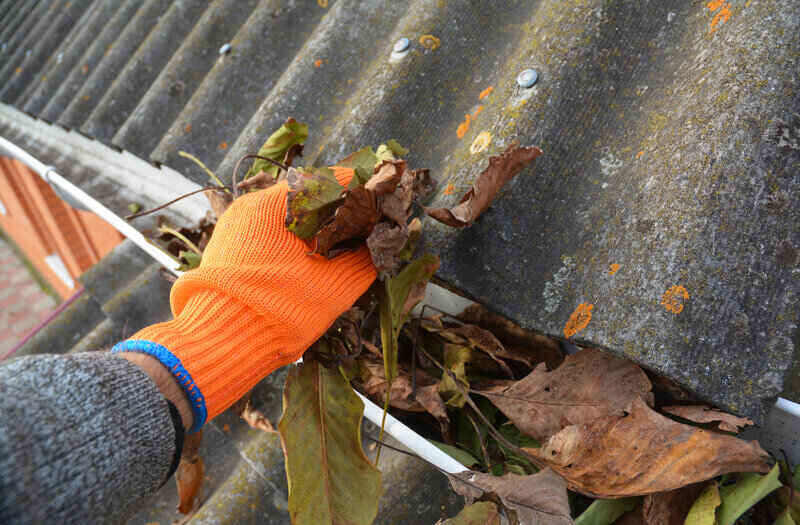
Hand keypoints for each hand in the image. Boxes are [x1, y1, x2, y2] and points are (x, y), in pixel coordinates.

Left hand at [114, 168, 375, 430]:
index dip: (363, 195)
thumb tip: (384, 241)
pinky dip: (295, 248)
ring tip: (342, 258)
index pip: (332, 180)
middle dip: (341, 216)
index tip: (383, 212)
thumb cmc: (280, 309)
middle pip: (309, 199)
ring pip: (289, 221)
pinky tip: (311, 271)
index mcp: (275, 201)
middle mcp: (251, 206)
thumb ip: (367, 257)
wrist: (220, 345)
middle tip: (366, 238)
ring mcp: (236, 228)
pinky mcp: (228, 252)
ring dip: (318, 234)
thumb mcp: (336, 284)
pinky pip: (271, 239)